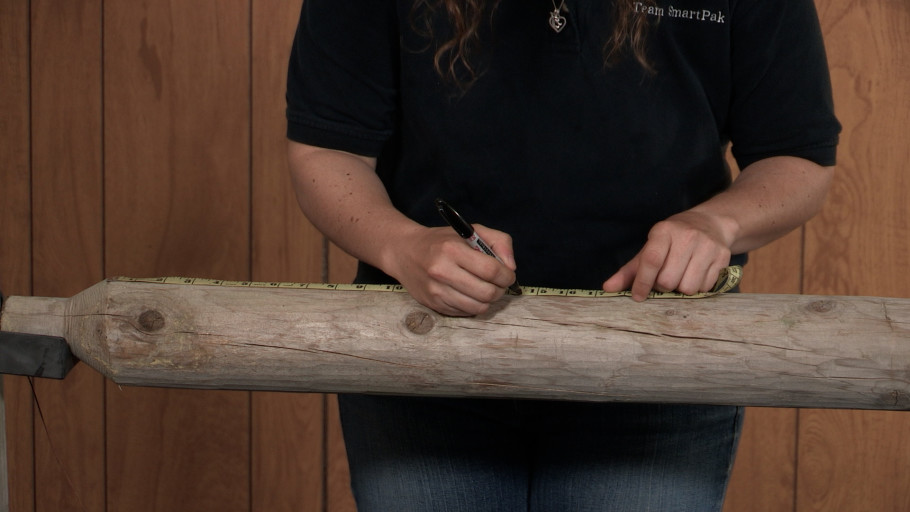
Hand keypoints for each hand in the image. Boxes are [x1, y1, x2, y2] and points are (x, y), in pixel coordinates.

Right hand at [386, 224, 516, 315]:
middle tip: (499, 284)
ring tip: (486, 289)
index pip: (491, 270)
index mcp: (452, 249)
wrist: (404, 251)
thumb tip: (511, 267)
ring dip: (489, 300)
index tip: (508, 275)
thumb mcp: (470, 230)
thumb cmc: (441, 241)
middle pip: (487, 292)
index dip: (507, 275)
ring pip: (478, 307)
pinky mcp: (433, 304)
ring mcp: (436, 291)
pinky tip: (469, 293)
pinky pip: (465, 312)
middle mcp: (442, 271)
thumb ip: (498, 242)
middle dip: (500, 290)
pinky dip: (473, 305)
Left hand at [602, 210, 733, 300]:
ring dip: (680, 290)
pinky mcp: (723, 257)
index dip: (643, 282)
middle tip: (664, 279)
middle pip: (669, 280)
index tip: (637, 296)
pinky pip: (705, 287)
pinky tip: (695, 275)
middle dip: (662, 286)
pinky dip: (697, 288)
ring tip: (680, 277)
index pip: (651, 260)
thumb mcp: (650, 248)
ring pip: (688, 287)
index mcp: (664, 231)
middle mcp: (687, 236)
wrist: (710, 224)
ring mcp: (707, 246)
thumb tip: (607, 289)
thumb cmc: (672, 240)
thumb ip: (629, 271)